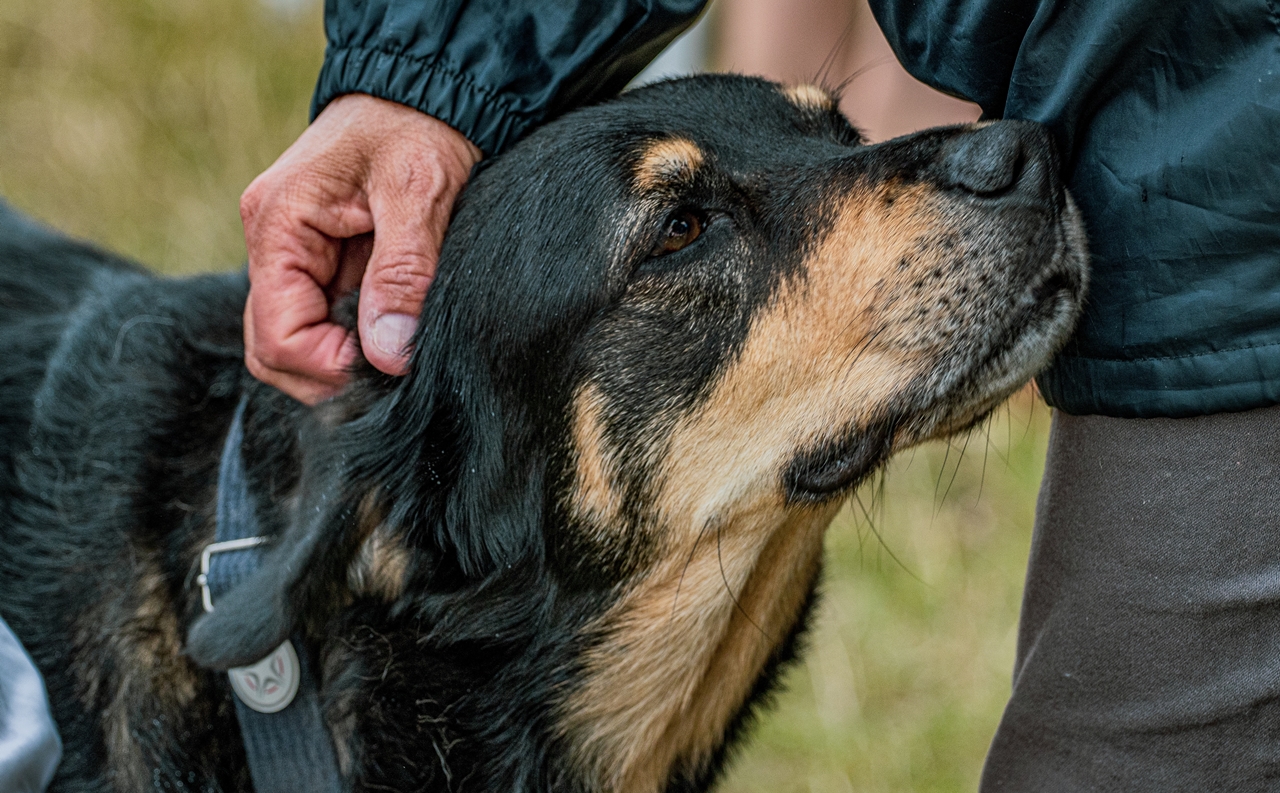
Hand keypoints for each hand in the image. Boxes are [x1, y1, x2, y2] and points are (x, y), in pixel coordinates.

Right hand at [240, 93, 481, 403]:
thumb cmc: (418, 127)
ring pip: (296, 344)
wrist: (428, 92)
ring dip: (342, 361)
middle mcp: (274, 245)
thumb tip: (389, 354)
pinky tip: (394, 332)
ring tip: (397, 349)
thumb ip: (402, 272)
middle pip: (274, 352)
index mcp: (278, 225)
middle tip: (393, 371)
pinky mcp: (323, 264)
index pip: (275, 336)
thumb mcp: (417, 191)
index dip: (326, 367)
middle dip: (329, 375)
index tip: (385, 367)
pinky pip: (324, 322)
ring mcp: (295, 257)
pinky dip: (355, 341)